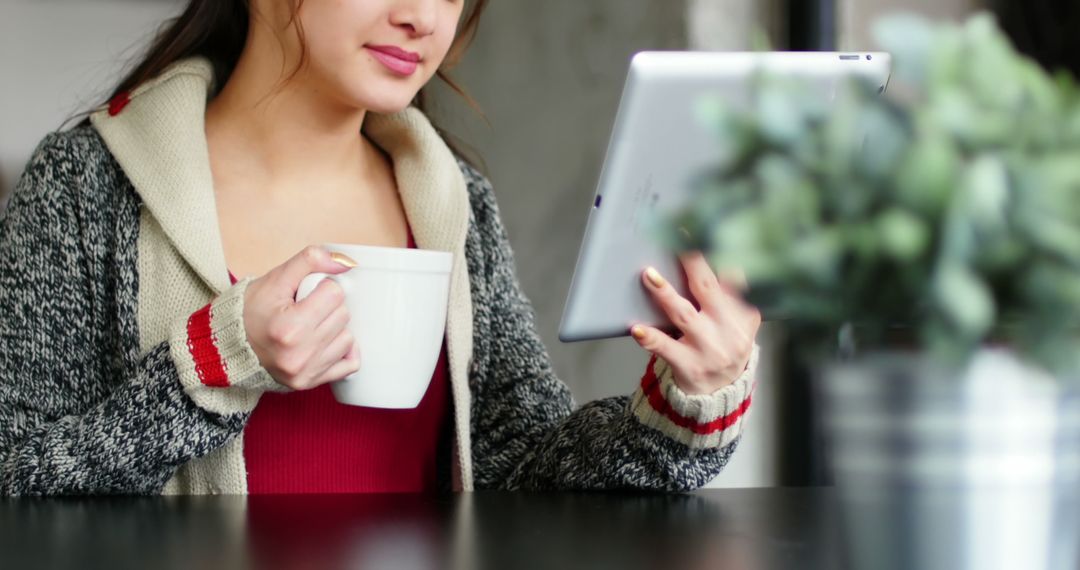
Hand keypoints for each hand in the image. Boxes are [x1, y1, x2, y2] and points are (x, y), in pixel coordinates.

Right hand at [243, 246, 360, 389]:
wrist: (228, 345)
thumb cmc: (251, 311)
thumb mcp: (276, 279)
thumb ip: (310, 261)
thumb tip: (346, 262)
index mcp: (290, 327)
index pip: (334, 294)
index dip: (323, 287)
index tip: (308, 293)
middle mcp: (299, 354)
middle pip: (343, 315)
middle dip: (329, 306)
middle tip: (308, 308)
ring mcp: (305, 372)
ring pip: (348, 339)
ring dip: (335, 329)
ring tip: (312, 326)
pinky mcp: (310, 382)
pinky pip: (349, 366)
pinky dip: (344, 352)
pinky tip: (328, 343)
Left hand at [631, 252, 760, 394]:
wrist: (722, 394)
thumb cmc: (724, 345)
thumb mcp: (739, 320)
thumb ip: (731, 292)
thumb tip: (713, 251)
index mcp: (744, 312)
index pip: (734, 275)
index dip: (719, 250)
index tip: (703, 229)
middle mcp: (729, 329)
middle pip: (708, 288)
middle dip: (691, 262)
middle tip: (676, 240)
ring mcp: (709, 349)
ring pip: (684, 315)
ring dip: (665, 293)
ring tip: (649, 275)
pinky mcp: (688, 366)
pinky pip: (666, 349)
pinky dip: (650, 337)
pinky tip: (636, 328)